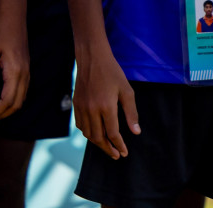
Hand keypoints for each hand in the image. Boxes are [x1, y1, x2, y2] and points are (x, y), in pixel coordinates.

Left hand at [0, 1, 29, 123]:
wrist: (12, 13)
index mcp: (15, 71)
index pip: (7, 101)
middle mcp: (24, 73)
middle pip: (17, 103)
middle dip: (2, 115)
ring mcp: (27, 69)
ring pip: (22, 97)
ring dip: (9, 108)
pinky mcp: (26, 65)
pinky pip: (23, 89)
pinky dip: (14, 99)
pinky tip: (4, 99)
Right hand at [72, 45, 139, 159]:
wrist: (92, 58)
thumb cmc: (112, 72)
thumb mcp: (127, 90)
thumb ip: (131, 113)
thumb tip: (136, 132)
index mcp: (106, 106)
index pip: (113, 134)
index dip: (119, 145)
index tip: (124, 153)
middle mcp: (92, 109)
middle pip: (98, 138)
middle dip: (108, 149)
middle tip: (116, 155)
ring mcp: (82, 107)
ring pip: (87, 133)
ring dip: (97, 143)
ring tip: (107, 146)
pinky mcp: (76, 104)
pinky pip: (80, 125)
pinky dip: (87, 132)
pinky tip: (95, 133)